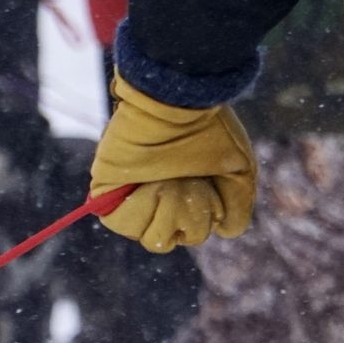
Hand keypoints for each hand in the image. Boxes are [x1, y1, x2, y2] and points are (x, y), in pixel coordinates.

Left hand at [89, 73, 255, 252]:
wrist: (174, 102)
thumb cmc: (207, 129)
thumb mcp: (238, 169)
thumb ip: (236, 205)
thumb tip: (225, 230)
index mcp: (184, 194)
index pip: (192, 232)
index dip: (204, 217)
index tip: (206, 185)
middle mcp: (156, 198)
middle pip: (169, 241)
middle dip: (188, 214)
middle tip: (186, 180)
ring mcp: (131, 196)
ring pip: (149, 237)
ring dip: (167, 209)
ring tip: (167, 179)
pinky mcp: (105, 192)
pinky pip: (122, 223)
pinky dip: (140, 207)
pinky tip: (148, 182)